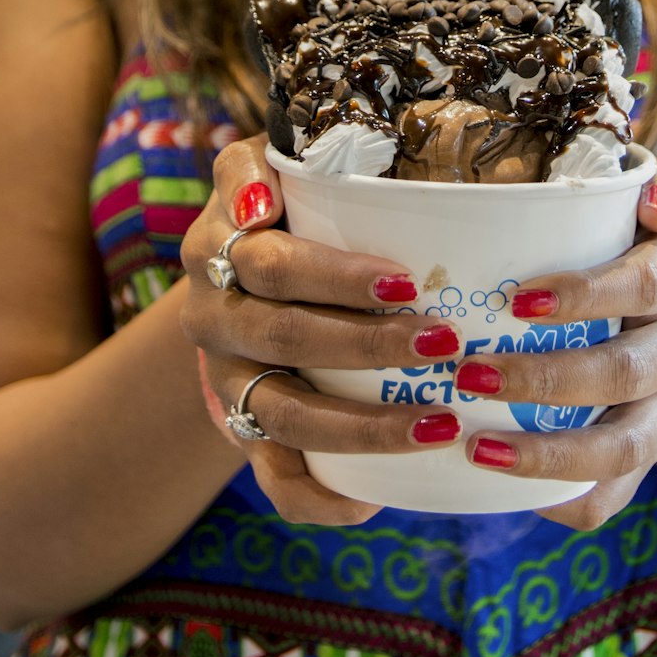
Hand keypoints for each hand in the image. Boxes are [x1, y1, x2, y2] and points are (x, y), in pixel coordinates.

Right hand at [180, 134, 471, 524]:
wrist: (233, 277)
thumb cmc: (283, 205)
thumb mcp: (269, 165)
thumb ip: (277, 156)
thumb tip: (275, 182)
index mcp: (219, 247)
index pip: (272, 263)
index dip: (333, 276)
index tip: (403, 281)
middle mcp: (213, 317)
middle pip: (284, 338)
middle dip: (368, 345)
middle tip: (444, 342)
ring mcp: (227, 381)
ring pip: (284, 416)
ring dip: (362, 426)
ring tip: (438, 423)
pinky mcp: (243, 431)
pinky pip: (272, 480)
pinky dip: (319, 498)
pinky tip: (374, 500)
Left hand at [451, 156, 656, 530]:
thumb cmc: (622, 239)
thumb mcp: (639, 201)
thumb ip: (656, 183)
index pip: (645, 286)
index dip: (588, 295)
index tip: (518, 300)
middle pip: (627, 374)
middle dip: (548, 379)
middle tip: (470, 376)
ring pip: (626, 448)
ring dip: (549, 453)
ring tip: (477, 449)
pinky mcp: (645, 450)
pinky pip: (618, 494)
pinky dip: (572, 502)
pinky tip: (516, 498)